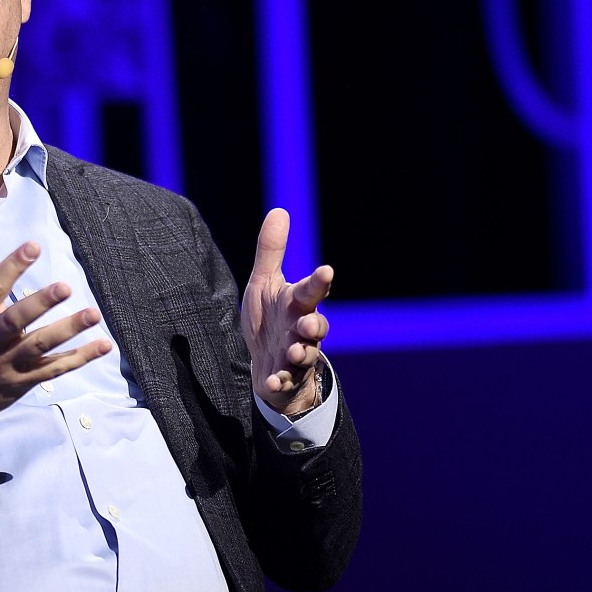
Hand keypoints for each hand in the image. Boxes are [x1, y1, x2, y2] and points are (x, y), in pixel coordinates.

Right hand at [0, 218, 112, 446]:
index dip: (12, 265)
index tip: (34, 246)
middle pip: (16, 320)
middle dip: (40, 304)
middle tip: (65, 287)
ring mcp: (8, 362)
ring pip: (40, 346)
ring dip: (68, 331)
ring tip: (94, 314)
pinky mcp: (24, 380)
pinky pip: (54, 368)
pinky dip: (79, 358)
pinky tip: (103, 345)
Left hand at [242, 208, 332, 415]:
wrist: (268, 363)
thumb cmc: (271, 319)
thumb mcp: (265, 284)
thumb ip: (272, 251)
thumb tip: (279, 210)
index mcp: (297, 303)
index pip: (311, 290)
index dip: (319, 281)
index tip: (326, 270)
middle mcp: (301, 329)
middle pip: (316, 325)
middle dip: (314, 324)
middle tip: (309, 323)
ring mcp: (295, 355)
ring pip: (305, 354)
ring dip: (300, 352)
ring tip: (292, 352)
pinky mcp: (285, 377)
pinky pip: (285, 380)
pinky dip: (280, 381)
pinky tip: (272, 381)